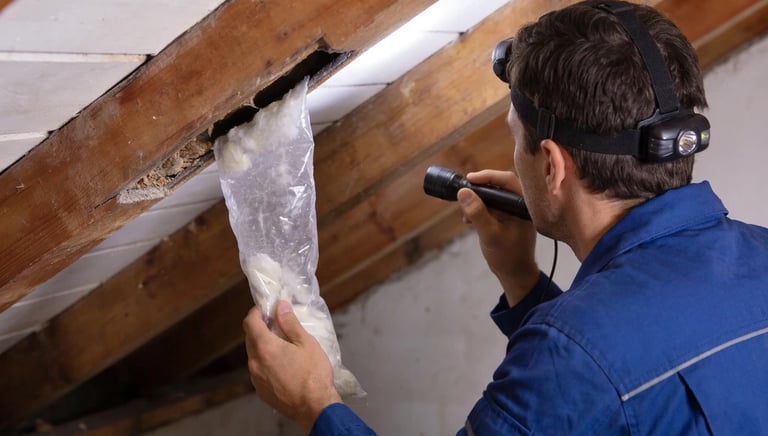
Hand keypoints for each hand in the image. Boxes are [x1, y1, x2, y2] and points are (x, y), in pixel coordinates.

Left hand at [243, 300, 341, 430]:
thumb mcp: (306, 343)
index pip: (250, 322)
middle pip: (250, 338)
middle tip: (277, 324)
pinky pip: (259, 370)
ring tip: (282, 346)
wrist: (314, 407)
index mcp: (265, 347)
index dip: (256, 311)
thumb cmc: (313, 373)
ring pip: (254, 355)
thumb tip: (280, 306)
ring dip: (263, 347)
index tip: (266, 308)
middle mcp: (255, 362)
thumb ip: (290, 323)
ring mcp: (256, 378)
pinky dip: (266, 363)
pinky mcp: (261, 391)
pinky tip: (282, 365)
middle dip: (260, 328)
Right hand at [458, 169, 539, 305]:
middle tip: (463, 192)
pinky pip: (491, 205)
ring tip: (465, 213)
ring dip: (477, 201)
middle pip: (498, 185)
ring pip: (493, 195)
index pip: (506, 180)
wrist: (514, 273)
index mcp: (523, 205)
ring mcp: (513, 210)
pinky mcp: (506, 216)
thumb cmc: (507, 256)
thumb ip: (477, 213)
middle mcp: (520, 204)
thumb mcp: (489, 234)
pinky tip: (469, 220)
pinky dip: (479, 209)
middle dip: (479, 189)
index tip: (469, 179)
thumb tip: (463, 192)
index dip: (487, 176)